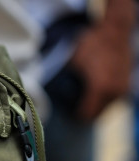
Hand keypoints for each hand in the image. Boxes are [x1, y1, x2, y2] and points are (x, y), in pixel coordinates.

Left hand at [69, 2, 133, 120]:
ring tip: (83, 97)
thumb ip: (65, 82)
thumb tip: (49, 94)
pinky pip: (112, 98)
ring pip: (105, 106)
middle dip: (84, 110)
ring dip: (95, 104)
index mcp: (100, 88)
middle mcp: (114, 91)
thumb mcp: (73, 62)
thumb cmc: (91, 44)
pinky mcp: (127, 84)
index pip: (85, 114)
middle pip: (95, 113)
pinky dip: (103, 97)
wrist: (115, 30)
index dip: (74, 114)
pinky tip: (94, 91)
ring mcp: (123, 88)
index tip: (66, 111)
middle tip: (73, 105)